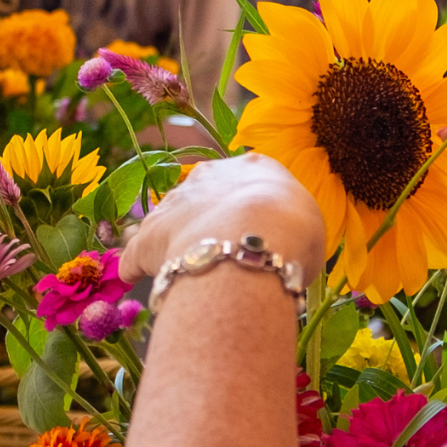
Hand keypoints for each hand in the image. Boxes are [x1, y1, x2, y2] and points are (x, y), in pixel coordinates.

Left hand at [119, 155, 324, 282]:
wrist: (254, 240)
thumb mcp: (309, 229)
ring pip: (172, 220)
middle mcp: (210, 175)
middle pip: (206, 196)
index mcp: (256, 167)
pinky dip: (138, 264)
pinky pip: (139, 250)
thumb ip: (290, 232)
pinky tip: (137, 279)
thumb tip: (284, 251)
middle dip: (211, 221)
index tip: (256, 236)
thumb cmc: (293, 236)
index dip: (253, 212)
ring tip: (184, 273)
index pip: (250, 182)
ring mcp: (177, 201)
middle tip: (223, 255)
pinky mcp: (150, 232)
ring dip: (176, 242)